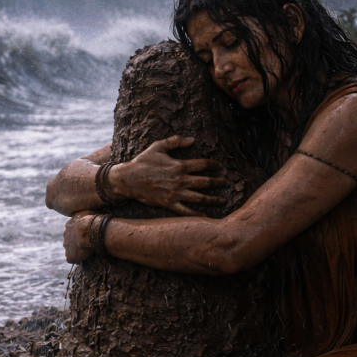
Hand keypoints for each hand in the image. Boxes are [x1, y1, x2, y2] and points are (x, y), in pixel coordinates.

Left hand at [63, 212, 95, 262]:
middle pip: (69, 239)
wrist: (88, 230)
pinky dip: (76, 259)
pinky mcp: (70, 255)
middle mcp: (65, 234)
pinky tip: (82, 258)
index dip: (79, 232)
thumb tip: (92, 214)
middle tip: (84, 243)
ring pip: (69, 248)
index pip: (72, 228)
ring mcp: (67, 245)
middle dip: (75, 241)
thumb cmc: (91, 220)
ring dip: (75, 250)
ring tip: (84, 251)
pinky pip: (71, 259)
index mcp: (69, 224)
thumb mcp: (89, 213)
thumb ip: (87, 215)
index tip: (85, 234)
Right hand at [108, 135, 227, 215]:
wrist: (128, 179)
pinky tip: (206, 216)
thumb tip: (192, 139)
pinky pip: (186, 211)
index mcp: (179, 165)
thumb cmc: (143, 161)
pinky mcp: (169, 204)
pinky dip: (197, 215)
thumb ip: (176, 141)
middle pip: (206, 182)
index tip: (221, 167)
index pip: (203, 165)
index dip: (214, 165)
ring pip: (200, 198)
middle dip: (219, 182)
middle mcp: (180, 180)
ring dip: (214, 199)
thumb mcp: (158, 146)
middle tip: (227, 183)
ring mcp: (176, 193)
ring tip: (223, 200)